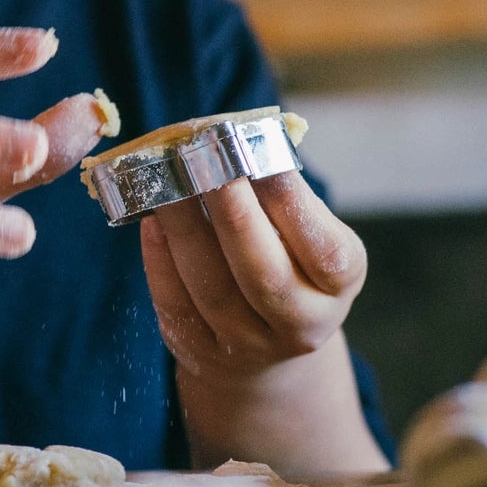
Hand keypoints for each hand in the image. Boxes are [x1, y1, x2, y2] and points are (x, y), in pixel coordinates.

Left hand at [142, 172, 385, 476]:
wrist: (266, 348)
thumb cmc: (285, 262)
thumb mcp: (305, 235)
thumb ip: (280, 197)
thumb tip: (234, 137)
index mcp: (337, 285)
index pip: (325, 251)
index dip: (291, 202)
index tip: (256, 150)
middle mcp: (301, 322)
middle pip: (264, 274)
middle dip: (232, 213)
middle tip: (202, 158)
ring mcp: (249, 344)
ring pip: (212, 289)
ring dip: (184, 229)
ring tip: (165, 180)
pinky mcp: (200, 349)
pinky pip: (176, 303)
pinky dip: (159, 258)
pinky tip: (150, 219)